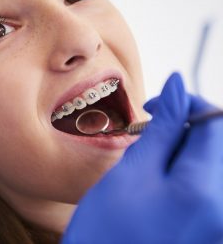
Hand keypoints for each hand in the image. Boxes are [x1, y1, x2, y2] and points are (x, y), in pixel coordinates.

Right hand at [62, 73, 222, 243]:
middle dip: (183, 129)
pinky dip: (183, 172)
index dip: (186, 103)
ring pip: (208, 164)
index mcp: (204, 191)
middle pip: (215, 144)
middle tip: (148, 134)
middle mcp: (222, 210)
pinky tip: (157, 180)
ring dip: (181, 151)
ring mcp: (217, 222)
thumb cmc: (105, 231)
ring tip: (148, 161)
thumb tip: (177, 86)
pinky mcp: (208, 229)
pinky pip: (205, 187)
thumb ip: (162, 128)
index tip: (156, 105)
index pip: (215, 123)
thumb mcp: (131, 172)